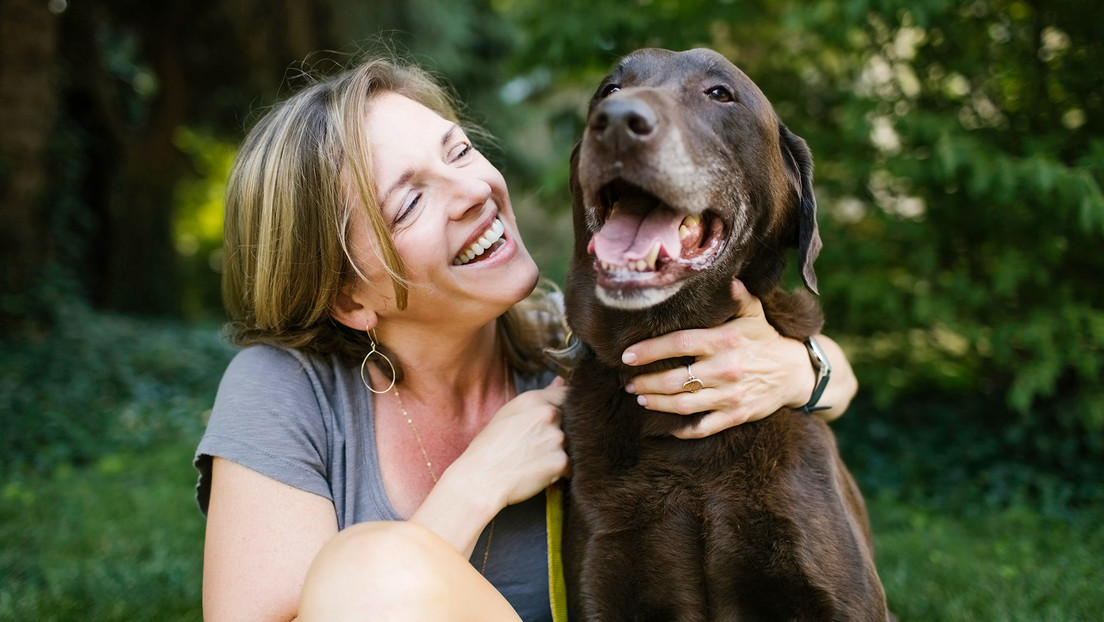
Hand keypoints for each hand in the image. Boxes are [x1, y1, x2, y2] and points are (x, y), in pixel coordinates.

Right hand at [459, 377, 568, 507]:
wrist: (480, 480)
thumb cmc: (489, 448)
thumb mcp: (508, 414)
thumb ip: (540, 397)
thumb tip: (561, 381)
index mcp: (535, 400)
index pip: (567, 395)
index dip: (565, 409)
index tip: (556, 422)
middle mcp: (549, 415)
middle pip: (572, 422)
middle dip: (559, 434)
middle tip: (536, 447)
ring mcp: (557, 438)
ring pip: (571, 445)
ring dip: (559, 454)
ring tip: (534, 461)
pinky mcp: (561, 462)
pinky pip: (570, 467)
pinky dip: (559, 473)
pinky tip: (538, 473)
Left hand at [621, 279, 813, 438]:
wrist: (796, 373)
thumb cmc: (766, 340)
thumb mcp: (754, 314)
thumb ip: (737, 297)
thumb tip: (726, 278)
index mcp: (724, 341)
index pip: (678, 344)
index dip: (649, 350)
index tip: (627, 356)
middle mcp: (725, 369)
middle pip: (675, 379)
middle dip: (646, 382)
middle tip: (628, 382)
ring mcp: (729, 395)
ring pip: (683, 404)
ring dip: (657, 403)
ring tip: (640, 398)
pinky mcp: (735, 416)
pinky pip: (702, 427)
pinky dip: (682, 430)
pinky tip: (665, 426)